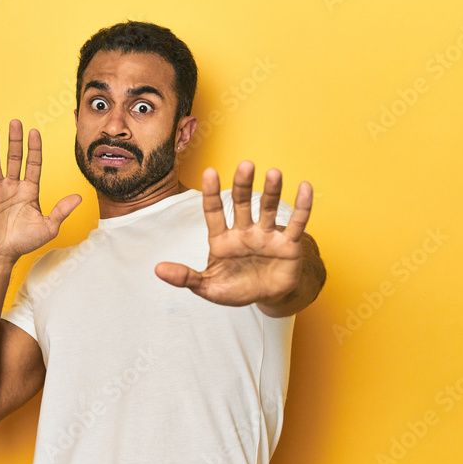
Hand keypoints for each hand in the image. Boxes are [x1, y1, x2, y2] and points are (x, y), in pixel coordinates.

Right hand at [0, 119, 80, 262]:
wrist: (2, 254)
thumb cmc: (25, 241)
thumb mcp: (48, 227)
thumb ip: (62, 211)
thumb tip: (79, 197)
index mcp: (29, 190)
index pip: (33, 164)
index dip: (34, 149)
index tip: (34, 132)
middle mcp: (12, 186)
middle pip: (14, 159)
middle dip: (15, 141)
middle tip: (15, 123)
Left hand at [154, 160, 312, 307]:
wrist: (268, 298)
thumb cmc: (236, 288)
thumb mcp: (208, 287)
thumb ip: (185, 277)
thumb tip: (158, 269)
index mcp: (222, 240)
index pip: (214, 212)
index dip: (212, 193)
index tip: (210, 172)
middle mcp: (244, 232)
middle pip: (241, 203)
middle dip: (243, 185)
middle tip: (245, 165)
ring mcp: (267, 236)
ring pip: (268, 209)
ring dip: (272, 191)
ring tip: (274, 173)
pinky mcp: (288, 245)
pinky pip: (296, 224)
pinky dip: (301, 207)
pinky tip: (305, 187)